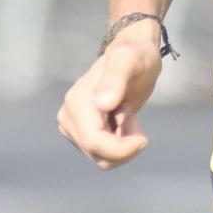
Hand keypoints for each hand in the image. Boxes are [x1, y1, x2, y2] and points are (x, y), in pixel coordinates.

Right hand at [57, 24, 161, 168]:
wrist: (133, 54)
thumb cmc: (135, 56)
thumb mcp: (130, 59)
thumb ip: (116, 78)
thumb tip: (102, 104)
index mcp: (77, 101)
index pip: (94, 142)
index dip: (121, 149)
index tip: (144, 139)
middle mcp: (68, 115)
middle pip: (97, 154)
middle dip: (124, 145)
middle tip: (133, 116)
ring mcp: (72, 125)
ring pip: (100, 158)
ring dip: (122, 143)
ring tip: (127, 116)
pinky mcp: (80, 132)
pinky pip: (102, 153)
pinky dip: (118, 143)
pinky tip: (122, 121)